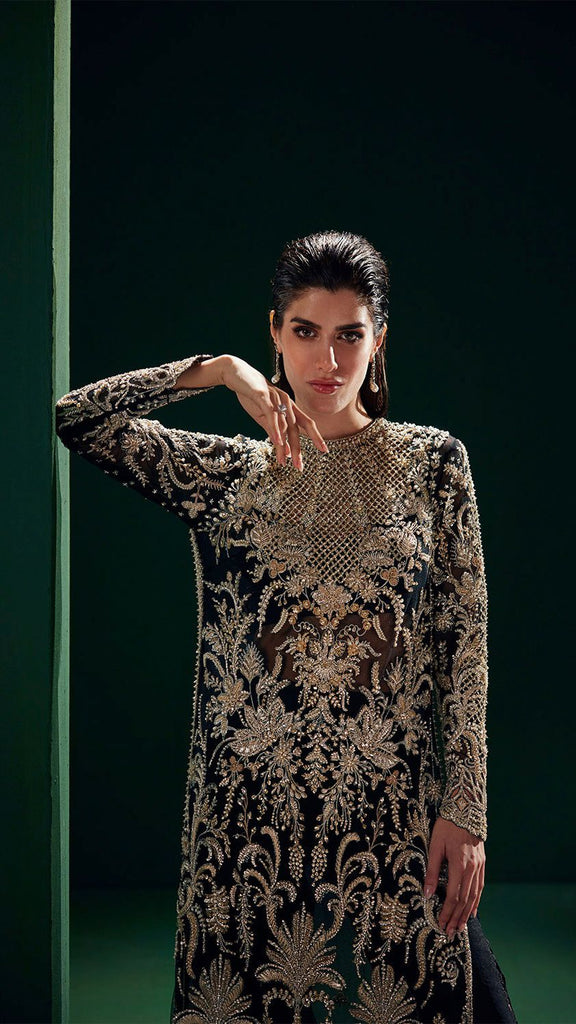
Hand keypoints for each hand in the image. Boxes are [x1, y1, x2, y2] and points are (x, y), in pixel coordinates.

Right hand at [221, 355, 326, 469]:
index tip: (324, 450)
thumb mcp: (264, 417)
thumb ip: (274, 431)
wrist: (236, 374)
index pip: (306, 423)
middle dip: (298, 449)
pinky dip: (276, 430)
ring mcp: (276, 399)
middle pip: (297, 429)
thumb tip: (285, 450)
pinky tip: (278, 442)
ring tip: (285, 461)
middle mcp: (286, 402)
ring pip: (284, 425)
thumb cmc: (252, 395)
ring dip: (286, 445)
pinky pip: (272, 415)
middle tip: (299, 467)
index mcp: (289, 407)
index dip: (316, 437)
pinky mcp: (263, 396)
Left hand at [423, 816, 484, 937]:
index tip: (441, 924)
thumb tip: (426, 894)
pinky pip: (480, 887)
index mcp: (459, 864)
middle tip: (450, 933)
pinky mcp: (482, 864)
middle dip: (456, 918)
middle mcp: (472, 868)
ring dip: (466, 913)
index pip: (453, 895)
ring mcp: (479, 867)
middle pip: (464, 900)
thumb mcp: (435, 846)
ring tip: (460, 927)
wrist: (465, 810)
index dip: (447, 912)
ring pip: (474, 896)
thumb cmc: (447, 827)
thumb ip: (431, 871)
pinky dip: (476, 901)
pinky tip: (472, 910)